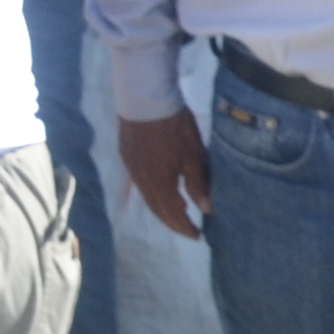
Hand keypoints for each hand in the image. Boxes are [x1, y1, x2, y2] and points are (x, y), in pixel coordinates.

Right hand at [119, 110, 209, 238]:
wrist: (145, 97)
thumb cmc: (174, 127)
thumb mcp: (193, 155)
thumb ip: (198, 184)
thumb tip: (206, 209)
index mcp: (159, 185)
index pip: (172, 215)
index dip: (185, 227)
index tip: (198, 236)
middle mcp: (142, 182)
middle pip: (157, 209)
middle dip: (173, 222)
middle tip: (188, 228)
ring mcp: (132, 168)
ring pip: (148, 197)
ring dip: (163, 208)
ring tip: (178, 211)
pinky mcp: (127, 155)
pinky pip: (141, 183)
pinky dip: (153, 192)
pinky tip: (162, 188)